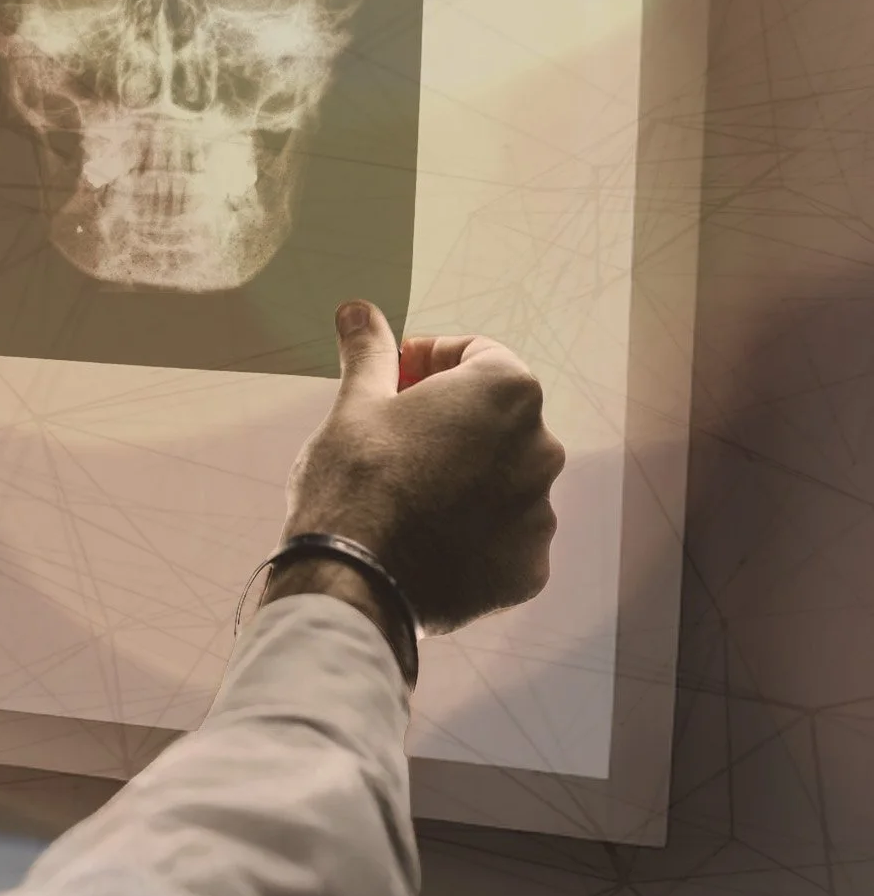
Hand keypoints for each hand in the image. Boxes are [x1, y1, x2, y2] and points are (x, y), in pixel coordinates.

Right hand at [263, 301, 564, 640]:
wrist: (354, 583)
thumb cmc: (355, 483)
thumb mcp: (354, 405)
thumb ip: (370, 354)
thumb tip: (360, 311)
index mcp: (505, 394)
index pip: (479, 354)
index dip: (430, 360)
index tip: (393, 380)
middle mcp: (541, 449)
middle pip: (494, 419)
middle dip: (449, 420)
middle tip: (391, 436)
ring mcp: (541, 514)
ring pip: (501, 478)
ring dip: (463, 475)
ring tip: (403, 494)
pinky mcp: (529, 568)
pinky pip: (503, 535)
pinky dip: (472, 530)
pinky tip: (423, 537)